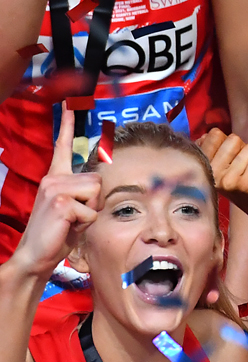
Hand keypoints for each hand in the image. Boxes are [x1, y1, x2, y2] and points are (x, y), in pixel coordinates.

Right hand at [11, 107, 100, 279]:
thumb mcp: (72, 208)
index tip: (70, 104)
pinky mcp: (61, 202)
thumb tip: (97, 182)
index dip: (67, 126)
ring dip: (91, 211)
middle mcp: (52, 178)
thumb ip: (82, 192)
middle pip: (98, 179)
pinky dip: (86, 223)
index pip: (62, 147)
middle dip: (95, 201)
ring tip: (72, 221)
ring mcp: (55, 188)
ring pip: (97, 191)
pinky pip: (92, 210)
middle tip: (75, 216)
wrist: (35, 256)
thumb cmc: (57, 234)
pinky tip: (68, 228)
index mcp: (54, 178)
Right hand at [200, 129, 247, 220]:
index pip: (215, 134)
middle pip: (233, 139)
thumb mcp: (223, 165)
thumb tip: (207, 135)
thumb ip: (213, 149)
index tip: (231, 160)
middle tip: (244, 169)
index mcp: (203, 168)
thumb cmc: (244, 181)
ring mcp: (229, 182)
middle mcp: (212, 176)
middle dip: (243, 150)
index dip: (229, 143)